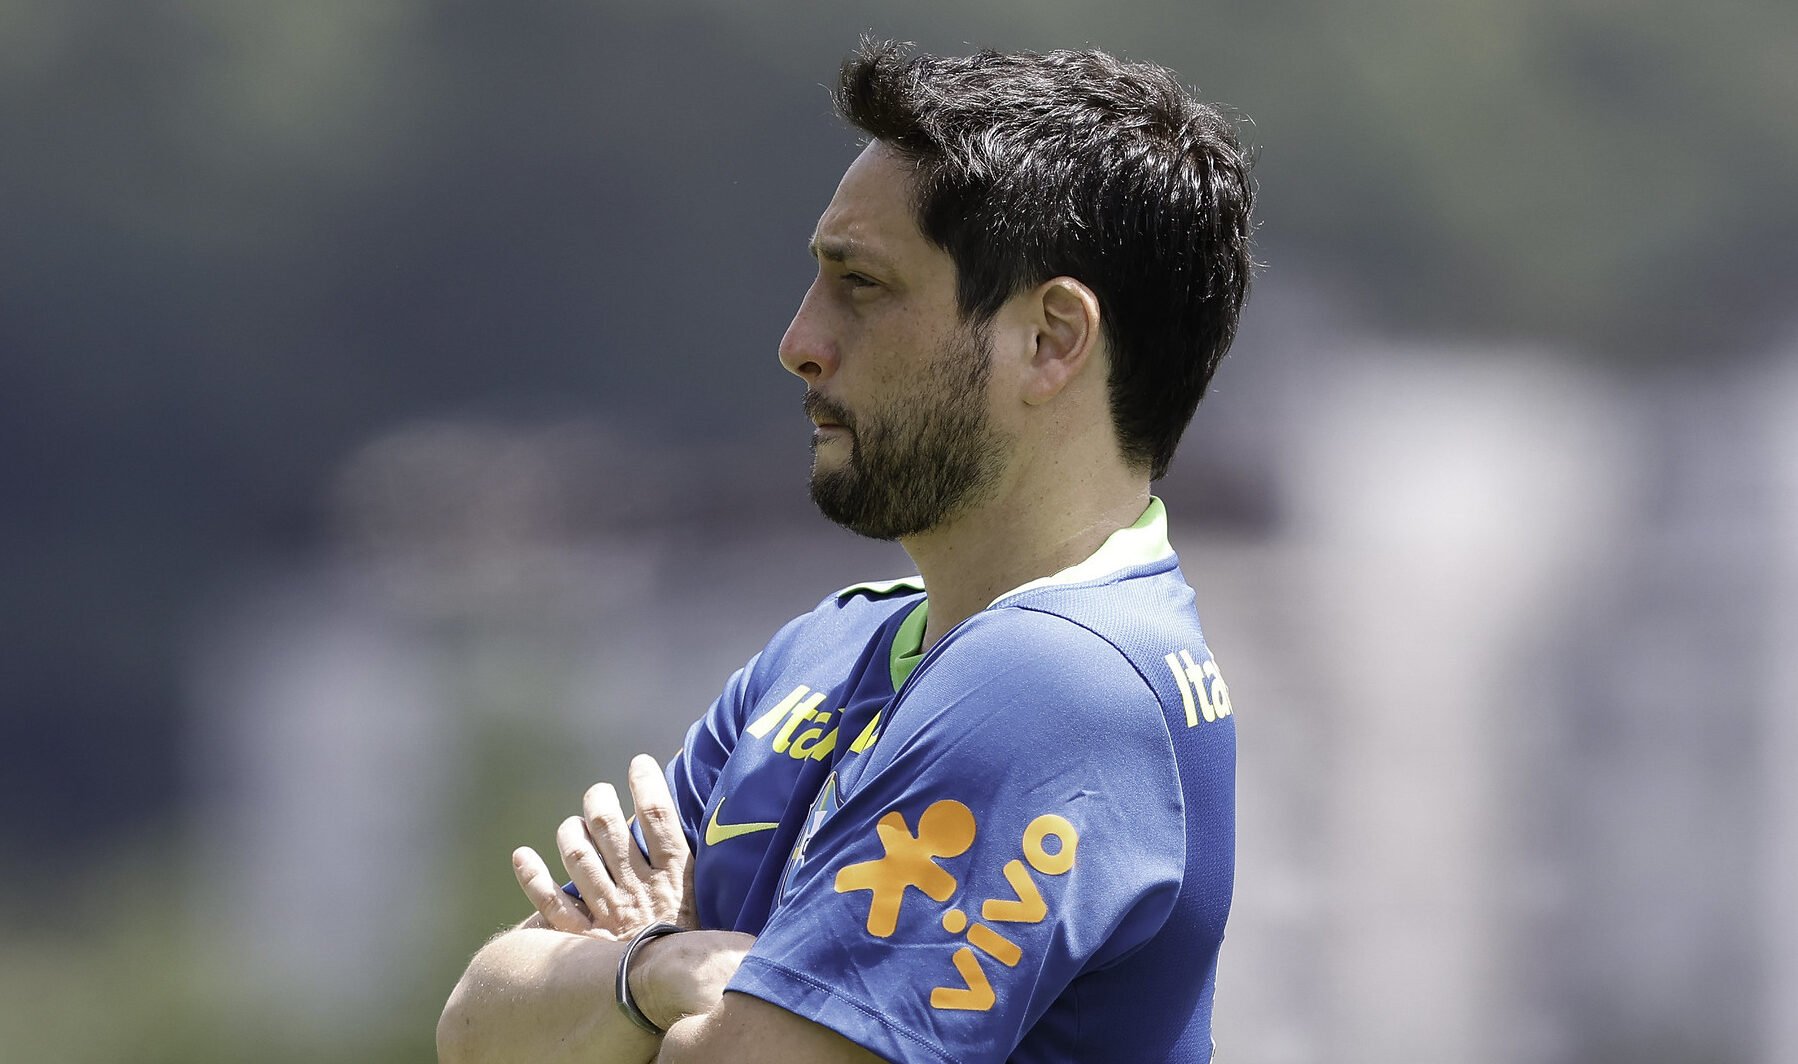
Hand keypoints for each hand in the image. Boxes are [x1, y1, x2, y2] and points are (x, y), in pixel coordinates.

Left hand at [512, 753, 696, 938]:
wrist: (673, 996)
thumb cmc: (696, 949)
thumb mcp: (708, 908)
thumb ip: (695, 870)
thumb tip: (692, 832)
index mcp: (672, 879)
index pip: (658, 818)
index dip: (647, 784)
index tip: (638, 764)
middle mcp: (636, 890)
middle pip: (610, 829)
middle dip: (599, 802)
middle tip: (598, 794)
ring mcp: (606, 913)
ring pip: (578, 857)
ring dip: (570, 832)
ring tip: (573, 824)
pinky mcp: (582, 939)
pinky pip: (550, 903)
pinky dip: (532, 877)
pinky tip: (522, 855)